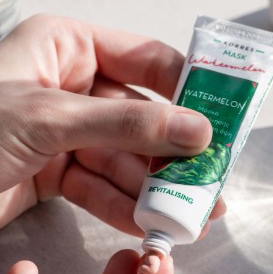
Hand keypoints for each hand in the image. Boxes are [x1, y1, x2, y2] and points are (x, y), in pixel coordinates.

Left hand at [0, 14, 225, 233]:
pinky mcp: (61, 172)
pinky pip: (103, 187)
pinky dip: (125, 207)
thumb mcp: (51, 116)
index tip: (221, 119)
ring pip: (126, 160)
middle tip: (210, 180)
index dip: (188, 89)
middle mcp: (76, 87)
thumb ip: (128, 123)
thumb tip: (198, 130)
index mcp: (71, 48)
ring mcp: (70, 133)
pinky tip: (149, 225)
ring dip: (154, 189)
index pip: (148, 61)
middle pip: (143, 120)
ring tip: (191, 213)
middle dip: (174, 156)